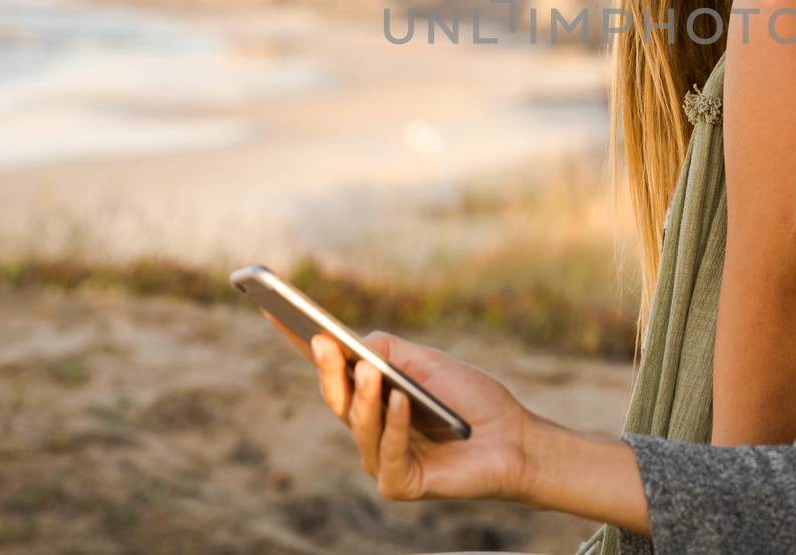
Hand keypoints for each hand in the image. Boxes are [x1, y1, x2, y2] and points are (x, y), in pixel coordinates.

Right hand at [310, 331, 535, 503]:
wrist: (516, 439)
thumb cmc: (471, 399)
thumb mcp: (429, 364)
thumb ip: (391, 352)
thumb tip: (350, 340)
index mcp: (372, 398)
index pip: (332, 371)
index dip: (306, 346)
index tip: (279, 312)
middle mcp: (369, 429)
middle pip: (339, 399)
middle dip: (328, 369)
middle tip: (322, 341)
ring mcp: (381, 459)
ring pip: (360, 425)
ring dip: (364, 396)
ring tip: (367, 369)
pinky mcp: (398, 484)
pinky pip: (389, 452)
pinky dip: (395, 425)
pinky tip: (401, 400)